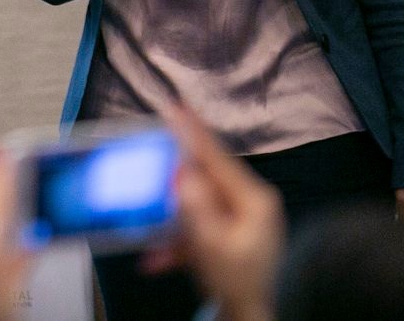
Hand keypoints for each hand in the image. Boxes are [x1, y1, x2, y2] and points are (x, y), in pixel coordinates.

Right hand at [145, 105, 283, 320]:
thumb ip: (196, 208)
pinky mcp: (229, 234)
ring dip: (170, 226)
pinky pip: (196, 228)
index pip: (216, 157)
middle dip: (171, 185)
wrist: (250, 318)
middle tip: (150, 165)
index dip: (192, 130)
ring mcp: (240, 219)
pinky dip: (176, 242)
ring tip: (154, 249)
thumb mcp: (212, 247)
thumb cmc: (238, 283)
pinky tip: (157, 261)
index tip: (174, 105)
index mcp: (253, 199)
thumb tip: (182, 174)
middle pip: (202, 180)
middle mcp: (250, 202)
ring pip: (194, 207)